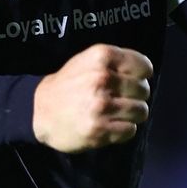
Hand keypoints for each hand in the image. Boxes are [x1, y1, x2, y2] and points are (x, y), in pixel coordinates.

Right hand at [33, 44, 152, 152]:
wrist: (40, 111)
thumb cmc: (68, 84)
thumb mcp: (87, 60)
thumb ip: (115, 62)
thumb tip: (146, 72)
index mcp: (101, 57)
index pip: (144, 66)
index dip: (142, 75)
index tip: (134, 80)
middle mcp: (102, 78)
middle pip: (143, 90)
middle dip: (137, 96)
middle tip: (122, 99)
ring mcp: (101, 106)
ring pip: (141, 111)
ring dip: (132, 114)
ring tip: (118, 113)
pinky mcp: (99, 130)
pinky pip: (130, 130)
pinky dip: (124, 129)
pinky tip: (111, 125)